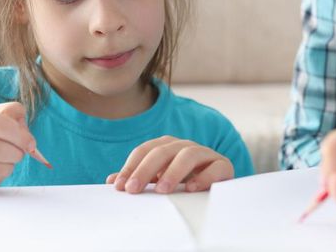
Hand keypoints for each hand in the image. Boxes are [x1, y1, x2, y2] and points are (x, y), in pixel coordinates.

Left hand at [106, 136, 233, 193]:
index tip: (119, 186)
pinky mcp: (223, 166)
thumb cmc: (184, 179)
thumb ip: (139, 177)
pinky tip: (190, 189)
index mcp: (167, 146)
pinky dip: (203, 177)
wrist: (218, 182)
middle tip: (133, 189)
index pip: (145, 151)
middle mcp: (184, 146)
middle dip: (145, 170)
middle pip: (163, 151)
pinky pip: (215, 167)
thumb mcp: (159, 179)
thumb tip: (111, 181)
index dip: (131, 167)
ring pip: (188, 154)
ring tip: (161, 190)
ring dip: (173, 172)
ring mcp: (205, 154)